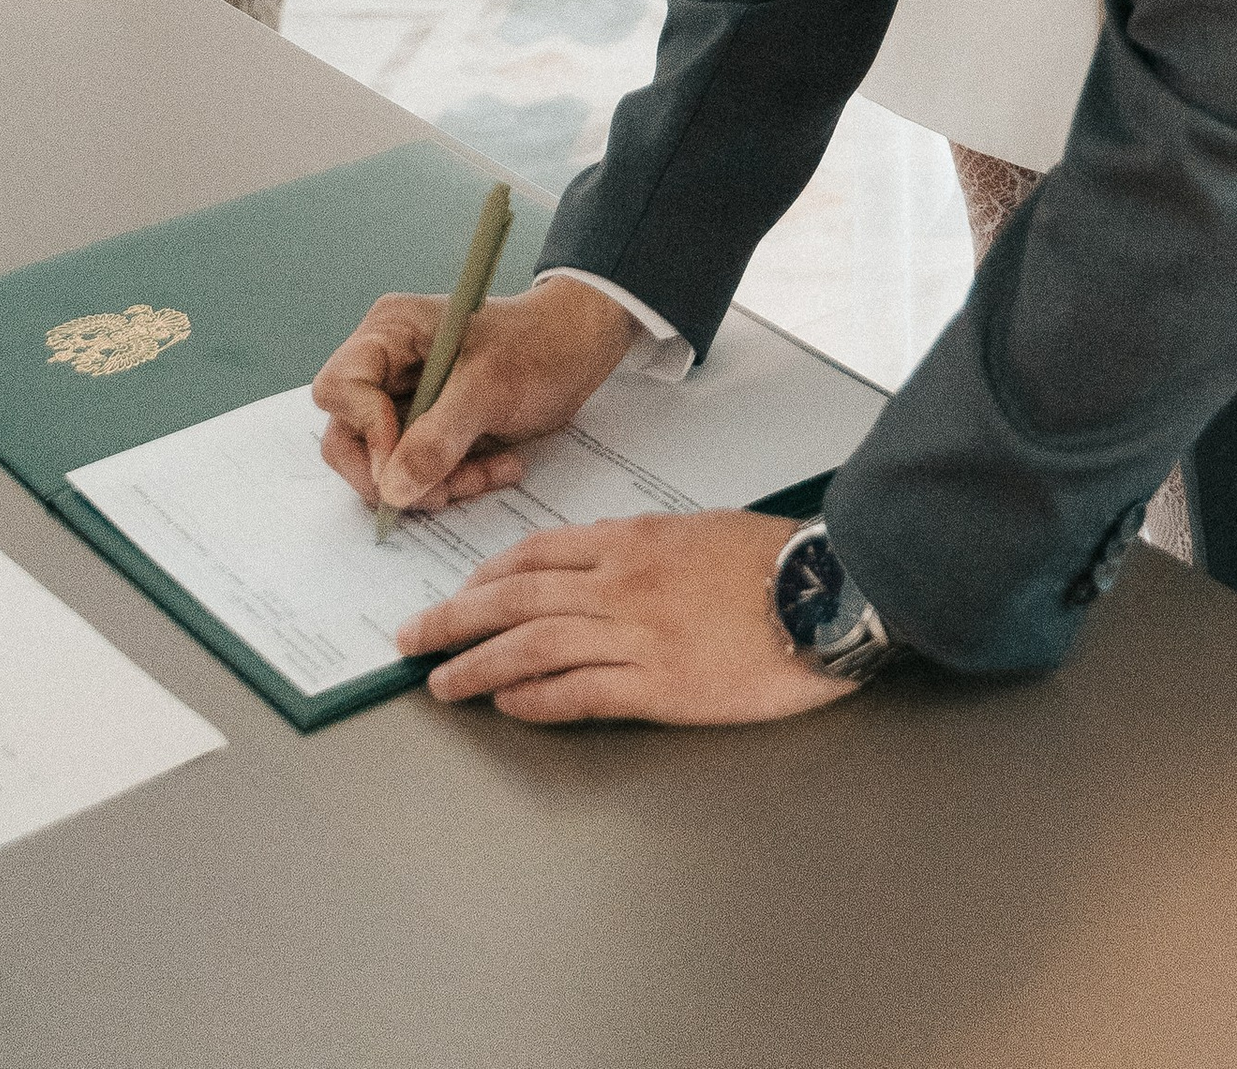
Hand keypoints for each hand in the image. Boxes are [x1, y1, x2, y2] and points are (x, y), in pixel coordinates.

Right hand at [310, 281, 635, 519]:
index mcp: (391, 332)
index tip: (406, 460)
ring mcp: (403, 397)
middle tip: (447, 490)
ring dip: (434, 483)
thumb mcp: (491, 388)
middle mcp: (386, 364)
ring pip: (385, 465)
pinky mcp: (425, 426)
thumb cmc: (540, 344)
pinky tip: (498, 468)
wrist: (580, 346)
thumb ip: (438, 437)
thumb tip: (391, 489)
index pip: (339, 388)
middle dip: (398, 473)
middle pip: (350, 437)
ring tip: (490, 473)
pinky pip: (417, 471)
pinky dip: (453, 480)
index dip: (367, 430)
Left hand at [396, 507, 856, 726]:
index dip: (484, 578)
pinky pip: (580, 692)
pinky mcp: (659, 686)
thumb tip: (595, 562)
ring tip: (440, 683)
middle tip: (410, 638)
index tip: (456, 595)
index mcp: (631, 540)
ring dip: (476, 665)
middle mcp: (621, 582)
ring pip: (532, 646)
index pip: (534, 554)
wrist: (826, 590)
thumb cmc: (771, 558)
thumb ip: (640, 547)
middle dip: (453, 618)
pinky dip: (535, 699)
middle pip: (514, 598)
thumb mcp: (696, 531)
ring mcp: (636, 635)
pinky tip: (507, 705)